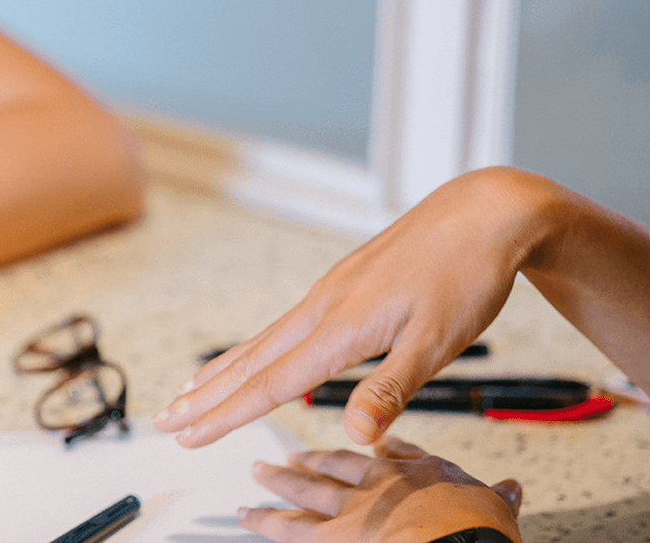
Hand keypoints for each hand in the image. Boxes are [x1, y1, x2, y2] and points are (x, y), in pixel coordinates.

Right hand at [155, 167, 561, 445]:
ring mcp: (333, 290)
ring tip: (190, 390)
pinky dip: (258, 346)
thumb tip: (354, 437)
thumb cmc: (467, 274)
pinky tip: (259, 353)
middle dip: (205, 394)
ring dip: (224, 370)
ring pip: (265, 338)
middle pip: (252, 359)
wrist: (486, 212)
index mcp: (342, 326)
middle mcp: (326, 305)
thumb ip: (390, 391)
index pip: (271, 382)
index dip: (225, 414)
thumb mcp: (438, 342)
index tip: (187, 436)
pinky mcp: (345, 282)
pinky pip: (287, 323)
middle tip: (164, 419)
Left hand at [241, 438, 522, 542]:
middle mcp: (379, 482)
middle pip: (339, 464)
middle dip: (315, 458)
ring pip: (307, 488)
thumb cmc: (476, 531)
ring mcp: (351, 507)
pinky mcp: (329, 536)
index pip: (396, 452)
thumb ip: (499, 497)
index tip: (371, 443)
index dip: (381, 448)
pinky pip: (288, 526)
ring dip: (280, 480)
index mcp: (420, 472)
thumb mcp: (496, 507)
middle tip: (292, 453)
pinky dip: (265, 519)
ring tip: (258, 472)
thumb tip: (512, 489)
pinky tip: (247, 514)